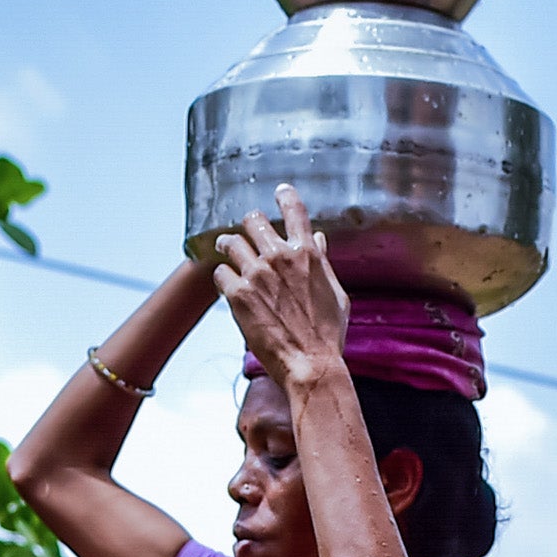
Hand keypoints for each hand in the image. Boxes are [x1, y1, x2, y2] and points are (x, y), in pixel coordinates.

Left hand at [215, 185, 353, 390]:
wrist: (311, 364)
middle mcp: (280, 257)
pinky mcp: (238, 295)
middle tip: (245, 232)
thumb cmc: (327, 335)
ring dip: (228, 245)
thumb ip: (322, 263)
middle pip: (254, 220)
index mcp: (307, 254)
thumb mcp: (336, 294)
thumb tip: (317, 240)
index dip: (285, 197)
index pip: (295, 211)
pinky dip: (223, 276)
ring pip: (231, 242)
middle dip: (249, 224)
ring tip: (226, 250)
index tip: (280, 192)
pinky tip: (227, 285)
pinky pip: (221, 273)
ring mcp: (257, 274)